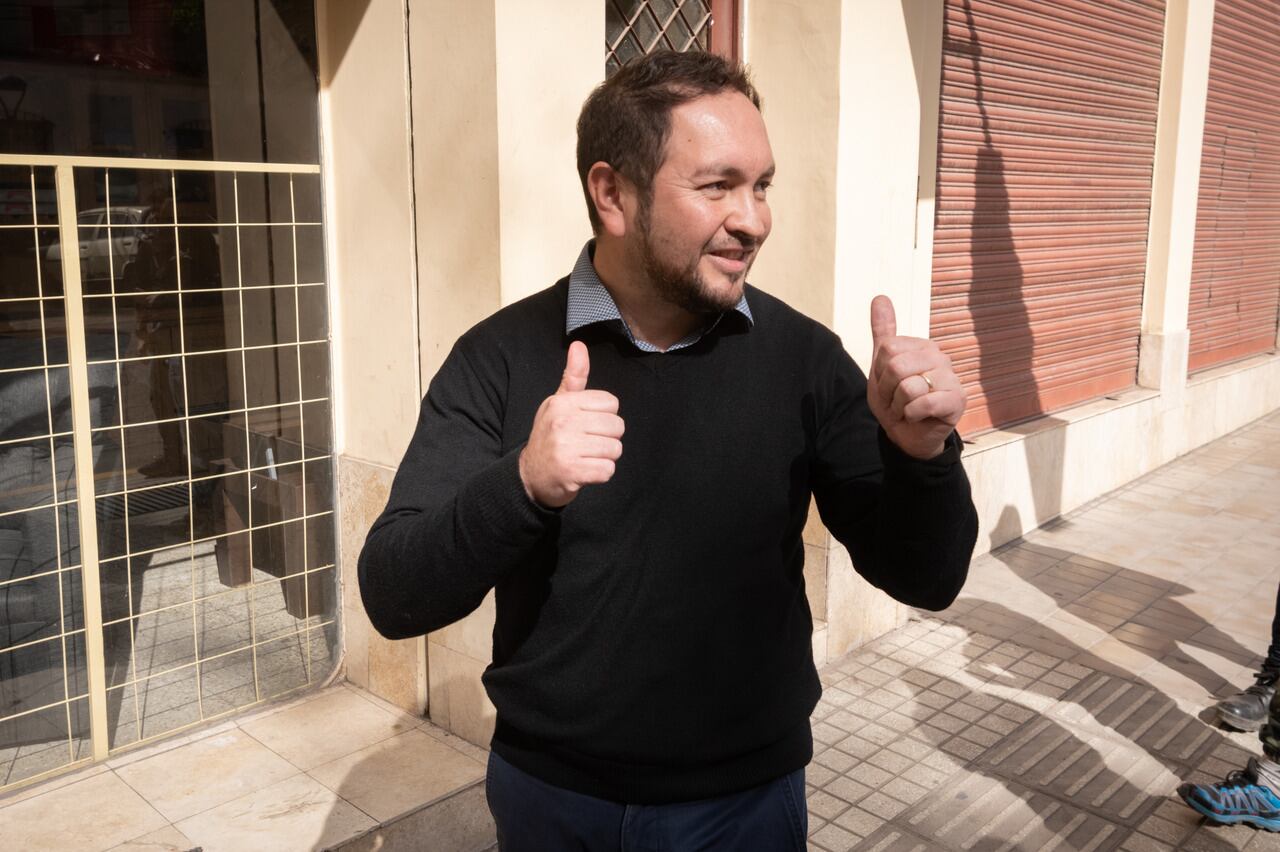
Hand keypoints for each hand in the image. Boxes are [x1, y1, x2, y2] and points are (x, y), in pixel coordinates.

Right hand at [518, 341, 624, 507]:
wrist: (530, 475)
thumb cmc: (550, 436)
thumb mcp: (558, 403)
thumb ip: (574, 376)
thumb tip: (579, 345)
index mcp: (562, 403)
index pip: (611, 403)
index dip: (605, 416)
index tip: (587, 425)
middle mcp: (563, 422)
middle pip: (617, 427)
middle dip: (608, 439)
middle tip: (587, 444)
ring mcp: (566, 448)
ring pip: (615, 449)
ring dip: (605, 457)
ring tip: (586, 457)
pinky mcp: (572, 472)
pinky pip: (608, 471)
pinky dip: (600, 474)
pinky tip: (585, 471)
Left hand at [866, 295, 965, 459]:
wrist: (907, 435)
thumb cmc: (896, 400)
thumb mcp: (882, 366)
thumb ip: (883, 332)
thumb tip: (880, 297)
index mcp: (922, 346)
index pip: (887, 349)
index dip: (879, 372)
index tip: (888, 384)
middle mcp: (940, 356)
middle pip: (896, 366)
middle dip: (887, 390)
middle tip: (896, 399)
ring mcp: (951, 377)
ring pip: (908, 386)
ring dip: (899, 405)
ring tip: (907, 408)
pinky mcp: (957, 400)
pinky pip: (921, 403)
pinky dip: (911, 414)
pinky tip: (917, 417)